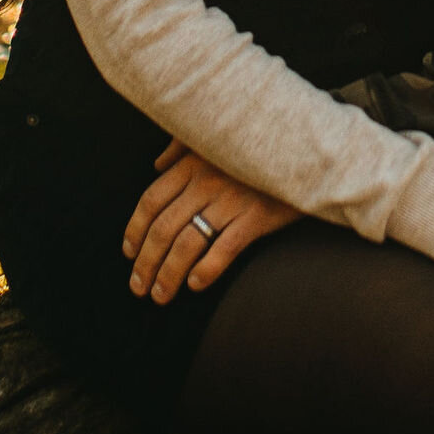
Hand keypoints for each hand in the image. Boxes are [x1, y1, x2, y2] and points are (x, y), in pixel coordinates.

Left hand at [124, 145, 299, 302]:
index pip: (151, 200)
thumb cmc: (255, 149)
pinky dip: (206, 270)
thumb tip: (157, 164)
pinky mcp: (256, 217)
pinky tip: (195, 284)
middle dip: (146, 262)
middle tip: (138, 287)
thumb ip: (182, 147)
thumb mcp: (215, 138)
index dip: (135, 230)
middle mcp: (206, 181)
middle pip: (163, 228)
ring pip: (187, 244)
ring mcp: (231, 200)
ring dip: (168, 274)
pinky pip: (224, 248)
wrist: (305, 152)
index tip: (128, 253)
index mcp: (192, 163)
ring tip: (161, 295)